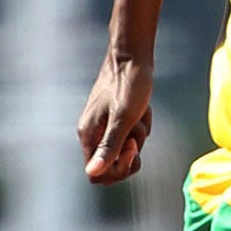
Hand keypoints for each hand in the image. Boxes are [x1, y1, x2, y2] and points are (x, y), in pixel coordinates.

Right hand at [77, 54, 152, 182]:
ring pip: (125, 149)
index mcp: (88, 135)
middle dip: (131, 152)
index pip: (96, 174)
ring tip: (140, 114)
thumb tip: (93, 172)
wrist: (133, 57)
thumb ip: (108, 147)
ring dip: (139, 135)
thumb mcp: (123, 118)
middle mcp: (93, 133)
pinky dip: (141, 124)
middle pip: (113, 165)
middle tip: (137, 132)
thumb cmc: (129, 83)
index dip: (117, 169)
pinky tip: (142, 109)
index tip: (131, 149)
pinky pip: (132, 134)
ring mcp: (104, 126)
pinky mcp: (116, 119)